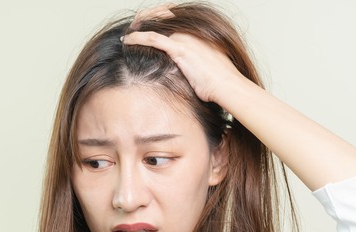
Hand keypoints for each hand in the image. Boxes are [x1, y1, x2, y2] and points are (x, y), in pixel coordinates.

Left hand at [123, 17, 246, 103]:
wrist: (228, 86)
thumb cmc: (220, 82)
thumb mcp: (207, 67)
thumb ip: (194, 62)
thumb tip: (188, 70)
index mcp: (196, 33)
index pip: (170, 21)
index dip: (156, 22)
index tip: (145, 29)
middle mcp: (189, 32)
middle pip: (160, 20)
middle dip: (144, 23)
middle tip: (133, 33)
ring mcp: (184, 39)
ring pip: (154, 27)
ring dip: (138, 30)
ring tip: (128, 37)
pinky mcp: (179, 49)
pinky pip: (152, 39)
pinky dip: (137, 38)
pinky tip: (127, 41)